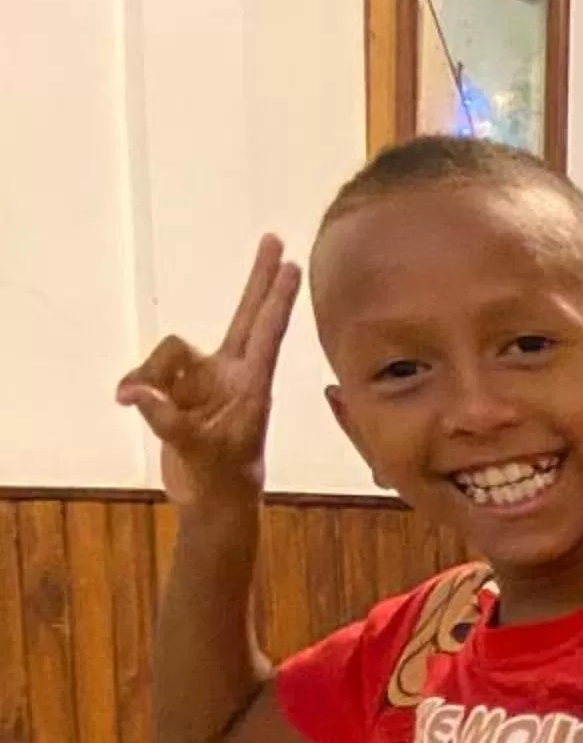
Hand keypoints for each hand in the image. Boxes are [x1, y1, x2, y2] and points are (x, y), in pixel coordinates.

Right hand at [116, 236, 301, 505]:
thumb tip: (137, 393)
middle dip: (258, 279)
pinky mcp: (178, 388)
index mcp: (252, 386)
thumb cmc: (223, 479)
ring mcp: (205, 379)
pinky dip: (135, 387)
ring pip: (168, 352)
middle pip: (245, 315)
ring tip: (135, 401)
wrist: (213, 502)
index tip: (294, 268)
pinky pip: (148, 373)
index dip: (277, 300)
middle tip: (276, 241)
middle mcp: (231, 374)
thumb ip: (168, 421)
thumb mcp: (199, 453)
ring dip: (147, 373)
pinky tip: (128, 402)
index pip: (267, 334)